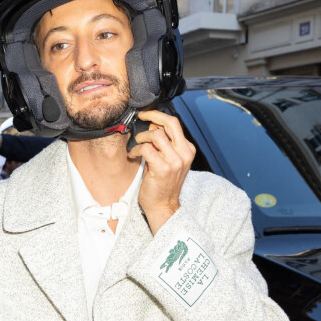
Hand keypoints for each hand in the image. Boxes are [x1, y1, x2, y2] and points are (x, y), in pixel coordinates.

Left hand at [128, 110, 195, 234]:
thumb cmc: (162, 182)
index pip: (174, 124)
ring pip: (156, 135)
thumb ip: (163, 143)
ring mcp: (175, 161)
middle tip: (141, 117)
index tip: (147, 115)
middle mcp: (184, 153)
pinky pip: (146, 149)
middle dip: (152, 116)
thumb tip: (153, 124)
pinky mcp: (163, 168)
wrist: (163, 206)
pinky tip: (133, 155)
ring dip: (142, 137)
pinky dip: (136, 150)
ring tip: (138, 145)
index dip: (158, 116)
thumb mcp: (168, 159)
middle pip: (170, 123)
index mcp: (187, 149)